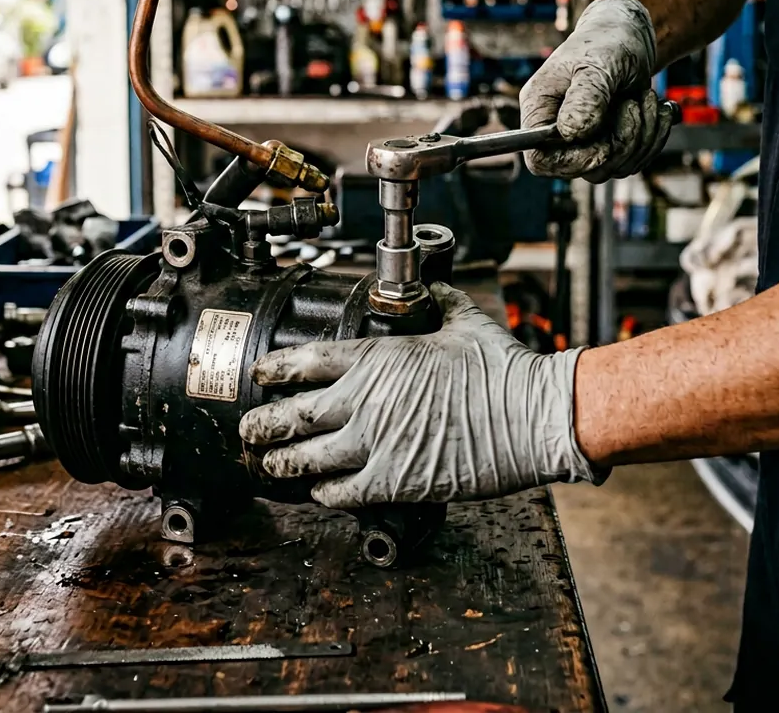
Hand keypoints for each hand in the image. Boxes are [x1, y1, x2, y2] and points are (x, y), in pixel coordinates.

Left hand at [238, 283, 601, 508]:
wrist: (531, 416)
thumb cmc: (502, 369)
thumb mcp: (465, 320)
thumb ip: (440, 301)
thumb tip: (435, 286)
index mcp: (380, 357)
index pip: (308, 360)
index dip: (276, 367)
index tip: (260, 373)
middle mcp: (368, 399)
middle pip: (294, 412)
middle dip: (262, 422)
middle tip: (247, 428)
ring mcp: (377, 443)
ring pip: (308, 456)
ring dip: (281, 461)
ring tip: (265, 463)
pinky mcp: (395, 481)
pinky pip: (342, 492)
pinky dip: (323, 493)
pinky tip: (316, 492)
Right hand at [521, 0, 672, 181]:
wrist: (629, 36)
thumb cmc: (606, 42)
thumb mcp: (598, 64)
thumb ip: (586, 98)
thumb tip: (572, 133)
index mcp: (540, 109)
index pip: (540, 160)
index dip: (572, 162)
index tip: (605, 145)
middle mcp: (558, 130)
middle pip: (583, 169)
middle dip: (621, 142)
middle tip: (634, 105)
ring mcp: (584, 139)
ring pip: (614, 167)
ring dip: (642, 137)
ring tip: (646, 99)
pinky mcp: (609, 142)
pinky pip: (633, 160)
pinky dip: (652, 137)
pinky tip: (655, 108)